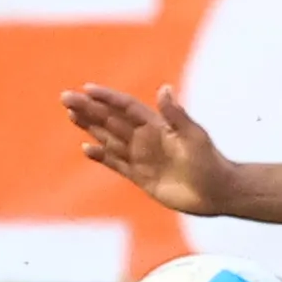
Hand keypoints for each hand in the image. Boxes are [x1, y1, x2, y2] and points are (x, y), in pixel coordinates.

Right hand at [62, 84, 230, 214]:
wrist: (216, 192)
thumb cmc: (209, 160)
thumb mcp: (193, 135)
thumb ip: (176, 115)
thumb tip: (164, 89)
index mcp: (157, 125)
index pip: (126, 107)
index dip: (107, 98)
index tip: (87, 89)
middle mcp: (145, 138)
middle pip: (111, 120)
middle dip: (89, 109)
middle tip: (66, 97)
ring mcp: (141, 157)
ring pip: (109, 138)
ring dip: (90, 127)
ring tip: (71, 114)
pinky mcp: (140, 177)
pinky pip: (115, 164)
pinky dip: (101, 156)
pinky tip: (86, 147)